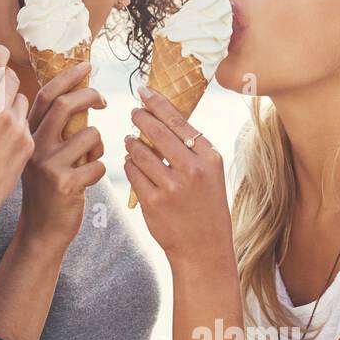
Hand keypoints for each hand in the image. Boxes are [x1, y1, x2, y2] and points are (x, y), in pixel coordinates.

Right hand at [19, 61, 106, 246]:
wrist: (41, 230)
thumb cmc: (47, 189)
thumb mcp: (41, 155)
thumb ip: (53, 129)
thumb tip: (77, 96)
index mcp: (28, 136)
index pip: (46, 96)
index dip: (67, 76)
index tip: (87, 65)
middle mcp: (34, 147)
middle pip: (65, 105)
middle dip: (90, 95)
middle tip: (103, 99)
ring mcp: (48, 165)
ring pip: (90, 135)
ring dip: (100, 145)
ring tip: (91, 159)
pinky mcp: (64, 184)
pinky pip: (98, 164)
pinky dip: (100, 169)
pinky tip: (88, 180)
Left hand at [124, 85, 232, 267]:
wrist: (204, 247)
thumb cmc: (205, 206)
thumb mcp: (210, 173)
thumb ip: (191, 147)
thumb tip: (162, 116)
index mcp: (209, 157)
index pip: (178, 121)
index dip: (157, 103)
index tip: (143, 91)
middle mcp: (193, 170)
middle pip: (157, 132)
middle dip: (140, 118)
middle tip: (133, 112)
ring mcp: (172, 187)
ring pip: (140, 152)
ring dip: (131, 143)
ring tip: (130, 141)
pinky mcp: (153, 202)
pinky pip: (132, 173)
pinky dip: (129, 165)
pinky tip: (131, 163)